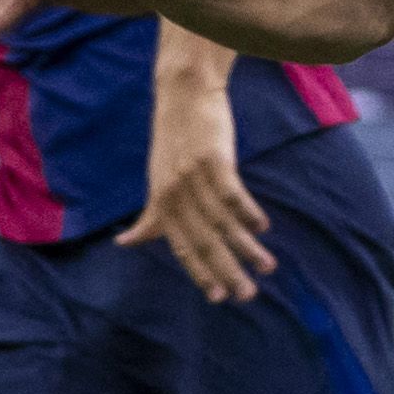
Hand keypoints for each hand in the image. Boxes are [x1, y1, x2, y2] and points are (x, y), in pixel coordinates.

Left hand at [126, 76, 271, 302]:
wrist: (182, 95)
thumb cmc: (171, 140)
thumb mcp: (156, 180)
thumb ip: (148, 215)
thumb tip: (124, 243)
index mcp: (161, 203)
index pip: (183, 247)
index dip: (200, 274)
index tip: (219, 298)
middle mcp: (174, 193)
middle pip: (205, 241)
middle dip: (227, 271)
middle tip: (248, 296)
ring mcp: (193, 176)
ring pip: (222, 222)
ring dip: (246, 247)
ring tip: (268, 266)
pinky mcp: (213, 158)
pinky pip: (232, 193)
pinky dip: (247, 212)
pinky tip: (263, 228)